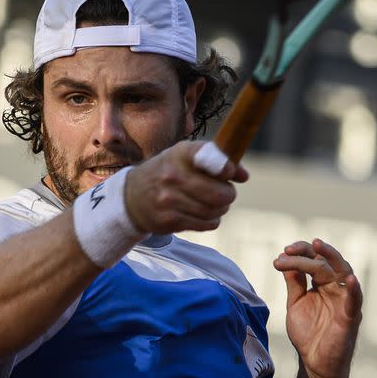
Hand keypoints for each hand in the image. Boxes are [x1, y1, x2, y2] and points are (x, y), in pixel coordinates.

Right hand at [124, 141, 247, 233]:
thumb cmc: (169, 172)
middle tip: (224, 192)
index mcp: (180, 154)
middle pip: (220, 193)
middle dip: (228, 194)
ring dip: (220, 208)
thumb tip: (244, 176)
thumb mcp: (187, 157)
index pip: (208, 156)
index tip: (230, 173)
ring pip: (215, 210)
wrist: (131, 196)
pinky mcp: (169, 221)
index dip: (226, 167)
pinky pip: (207, 223)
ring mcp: (168, 200)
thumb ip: (218, 160)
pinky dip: (211, 220)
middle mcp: (172, 175)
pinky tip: (202, 213)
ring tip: (212, 203)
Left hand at [274, 239, 362, 377]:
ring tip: (319, 246)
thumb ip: (294, 283)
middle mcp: (336, 288)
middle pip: (327, 262)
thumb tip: (284, 259)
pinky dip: (354, 289)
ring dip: (332, 258)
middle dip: (310, 251)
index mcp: (323, 284)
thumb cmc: (308, 333)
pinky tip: (350, 279)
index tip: (282, 253)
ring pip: (343, 272)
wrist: (314, 363)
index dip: (300, 253)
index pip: (314, 260)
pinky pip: (355, 301)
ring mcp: (344, 300)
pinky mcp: (350, 317)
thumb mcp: (296, 304)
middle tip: (290, 249)